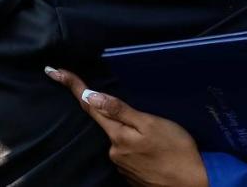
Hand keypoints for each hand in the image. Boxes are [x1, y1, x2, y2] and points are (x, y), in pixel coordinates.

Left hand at [45, 67, 208, 186]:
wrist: (193, 183)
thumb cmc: (176, 150)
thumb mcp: (150, 124)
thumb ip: (120, 110)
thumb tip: (91, 95)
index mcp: (117, 135)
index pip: (89, 105)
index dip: (73, 86)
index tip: (53, 70)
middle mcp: (113, 151)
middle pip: (108, 124)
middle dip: (119, 116)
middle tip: (148, 119)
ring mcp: (122, 165)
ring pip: (122, 140)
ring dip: (133, 134)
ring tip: (161, 136)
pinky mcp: (133, 174)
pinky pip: (131, 154)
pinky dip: (141, 148)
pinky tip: (158, 149)